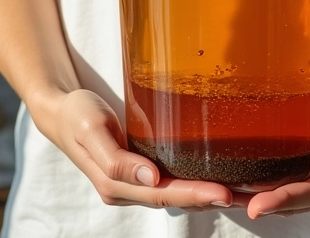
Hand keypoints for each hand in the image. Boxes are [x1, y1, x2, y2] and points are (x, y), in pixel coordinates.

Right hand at [44, 89, 234, 209]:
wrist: (61, 110)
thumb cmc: (76, 115)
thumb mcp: (91, 131)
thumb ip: (117, 160)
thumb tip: (150, 180)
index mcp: (115, 185)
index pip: (164, 194)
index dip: (195, 195)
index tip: (225, 193)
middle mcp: (129, 189)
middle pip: (176, 198)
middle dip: (211, 199)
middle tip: (248, 197)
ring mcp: (135, 182)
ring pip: (177, 194)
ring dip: (208, 195)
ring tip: (245, 193)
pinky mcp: (140, 169)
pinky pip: (172, 180)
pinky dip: (196, 182)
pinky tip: (218, 178)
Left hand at [244, 84, 309, 218]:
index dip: (281, 201)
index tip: (253, 206)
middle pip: (298, 199)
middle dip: (262, 201)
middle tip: (226, 198)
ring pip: (298, 192)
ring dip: (267, 194)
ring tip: (233, 192)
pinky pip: (305, 178)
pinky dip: (280, 182)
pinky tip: (261, 178)